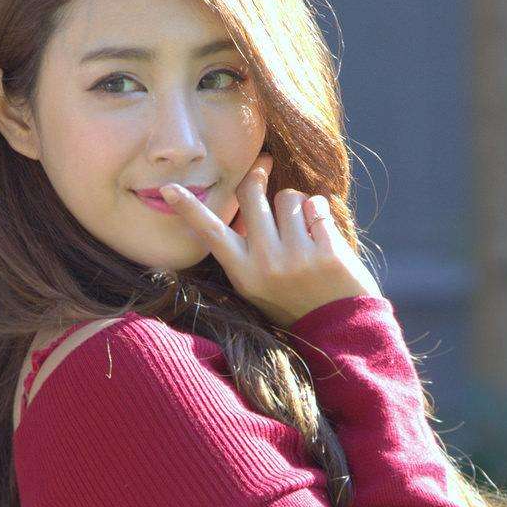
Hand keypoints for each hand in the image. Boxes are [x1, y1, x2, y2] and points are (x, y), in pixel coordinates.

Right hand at [159, 154, 383, 328]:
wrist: (338, 331)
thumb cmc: (295, 302)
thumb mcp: (259, 286)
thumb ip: (248, 249)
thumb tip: (246, 197)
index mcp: (243, 274)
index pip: (210, 233)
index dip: (189, 208)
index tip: (168, 188)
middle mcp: (266, 264)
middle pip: (251, 193)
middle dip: (259, 179)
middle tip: (265, 175)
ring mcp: (297, 258)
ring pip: (288, 196)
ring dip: (296, 203)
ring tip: (302, 226)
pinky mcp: (327, 253)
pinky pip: (317, 206)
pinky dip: (319, 212)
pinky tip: (322, 234)